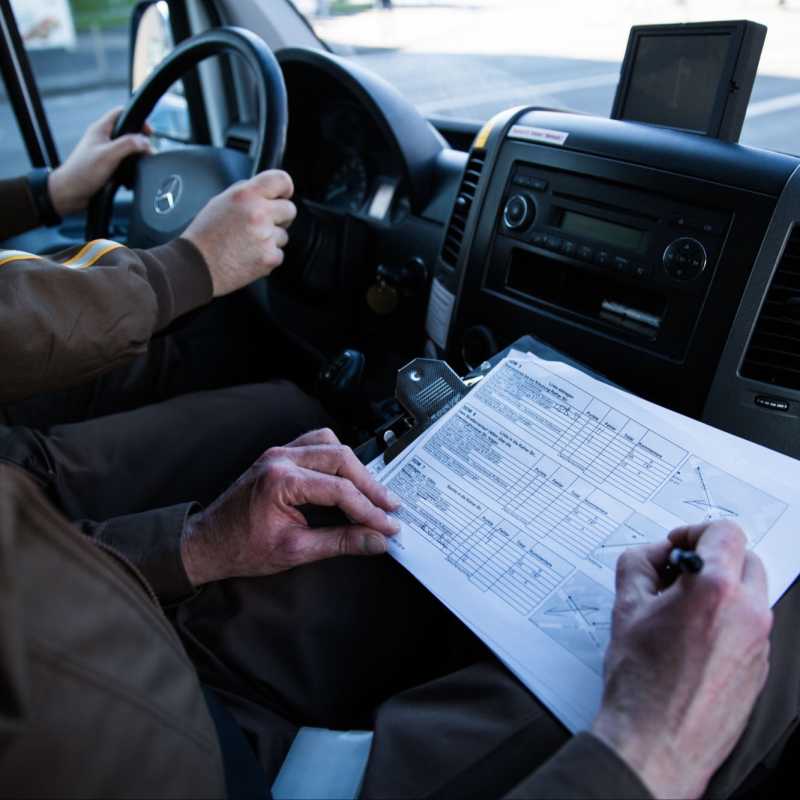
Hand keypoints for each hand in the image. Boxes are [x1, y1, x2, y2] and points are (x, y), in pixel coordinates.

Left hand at [48, 107, 152, 216]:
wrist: (70, 192)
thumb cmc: (82, 172)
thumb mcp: (108, 155)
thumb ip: (128, 145)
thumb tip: (145, 142)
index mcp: (100, 129)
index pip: (121, 113)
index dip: (138, 120)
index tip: (149, 133)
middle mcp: (102, 138)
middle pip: (127, 132)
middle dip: (139, 142)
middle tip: (147, 152)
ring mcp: (104, 152)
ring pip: (126, 149)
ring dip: (135, 157)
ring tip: (139, 165)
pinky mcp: (105, 165)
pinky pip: (123, 163)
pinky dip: (130, 169)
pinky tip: (130, 177)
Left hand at [180, 428, 400, 585]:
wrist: (206, 543)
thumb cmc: (240, 549)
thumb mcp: (294, 551)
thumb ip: (340, 542)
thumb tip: (376, 540)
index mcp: (281, 481)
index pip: (339, 490)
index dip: (369, 509)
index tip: (388, 525)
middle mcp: (280, 459)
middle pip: (341, 459)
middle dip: (370, 485)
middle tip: (389, 508)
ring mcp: (278, 453)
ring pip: (331, 444)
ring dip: (355, 468)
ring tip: (372, 492)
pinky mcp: (278, 455)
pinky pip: (315, 443)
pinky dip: (337, 457)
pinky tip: (347, 476)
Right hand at [183, 170, 296, 295]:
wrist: (196, 266)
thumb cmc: (204, 236)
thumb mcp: (220, 201)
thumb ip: (247, 194)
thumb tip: (266, 192)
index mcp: (246, 195)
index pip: (281, 180)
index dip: (285, 188)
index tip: (284, 194)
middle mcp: (258, 213)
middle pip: (289, 210)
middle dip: (279, 217)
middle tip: (261, 225)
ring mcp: (266, 237)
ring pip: (284, 235)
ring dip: (271, 239)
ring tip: (247, 243)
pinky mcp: (269, 258)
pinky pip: (279, 254)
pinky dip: (267, 256)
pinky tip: (248, 256)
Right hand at [591, 520, 771, 798]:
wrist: (657, 741)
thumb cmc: (642, 683)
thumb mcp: (625, 607)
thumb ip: (638, 564)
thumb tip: (650, 555)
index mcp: (715, 590)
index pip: (724, 532)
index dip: (695, 530)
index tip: (677, 544)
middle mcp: (747, 613)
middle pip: (745, 558)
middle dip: (712, 557)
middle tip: (678, 571)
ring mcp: (758, 642)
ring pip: (749, 592)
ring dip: (720, 588)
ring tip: (680, 608)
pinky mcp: (759, 666)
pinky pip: (749, 625)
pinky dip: (726, 619)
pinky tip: (691, 638)